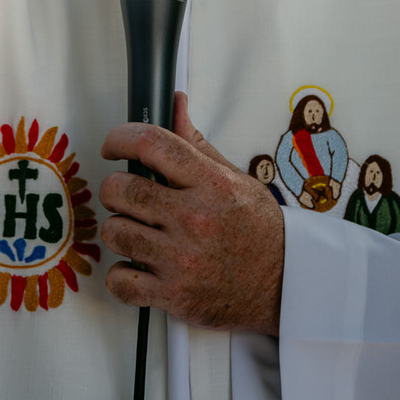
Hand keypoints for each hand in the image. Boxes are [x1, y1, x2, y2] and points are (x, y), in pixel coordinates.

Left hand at [99, 92, 284, 334]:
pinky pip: (120, 280)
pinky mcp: (174, 295)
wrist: (286, 285)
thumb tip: (175, 104)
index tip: (113, 146)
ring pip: (114, 233)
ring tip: (139, 232)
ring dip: (120, 230)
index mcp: (210, 184)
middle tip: (127, 195)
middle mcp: (194, 219)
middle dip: (116, 189)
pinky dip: (122, 276)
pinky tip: (138, 267)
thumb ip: (196, 144)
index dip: (120, 138)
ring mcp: (182, 260)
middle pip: (120, 189)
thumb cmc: (258, 230)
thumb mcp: (235, 178)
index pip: (150, 144)